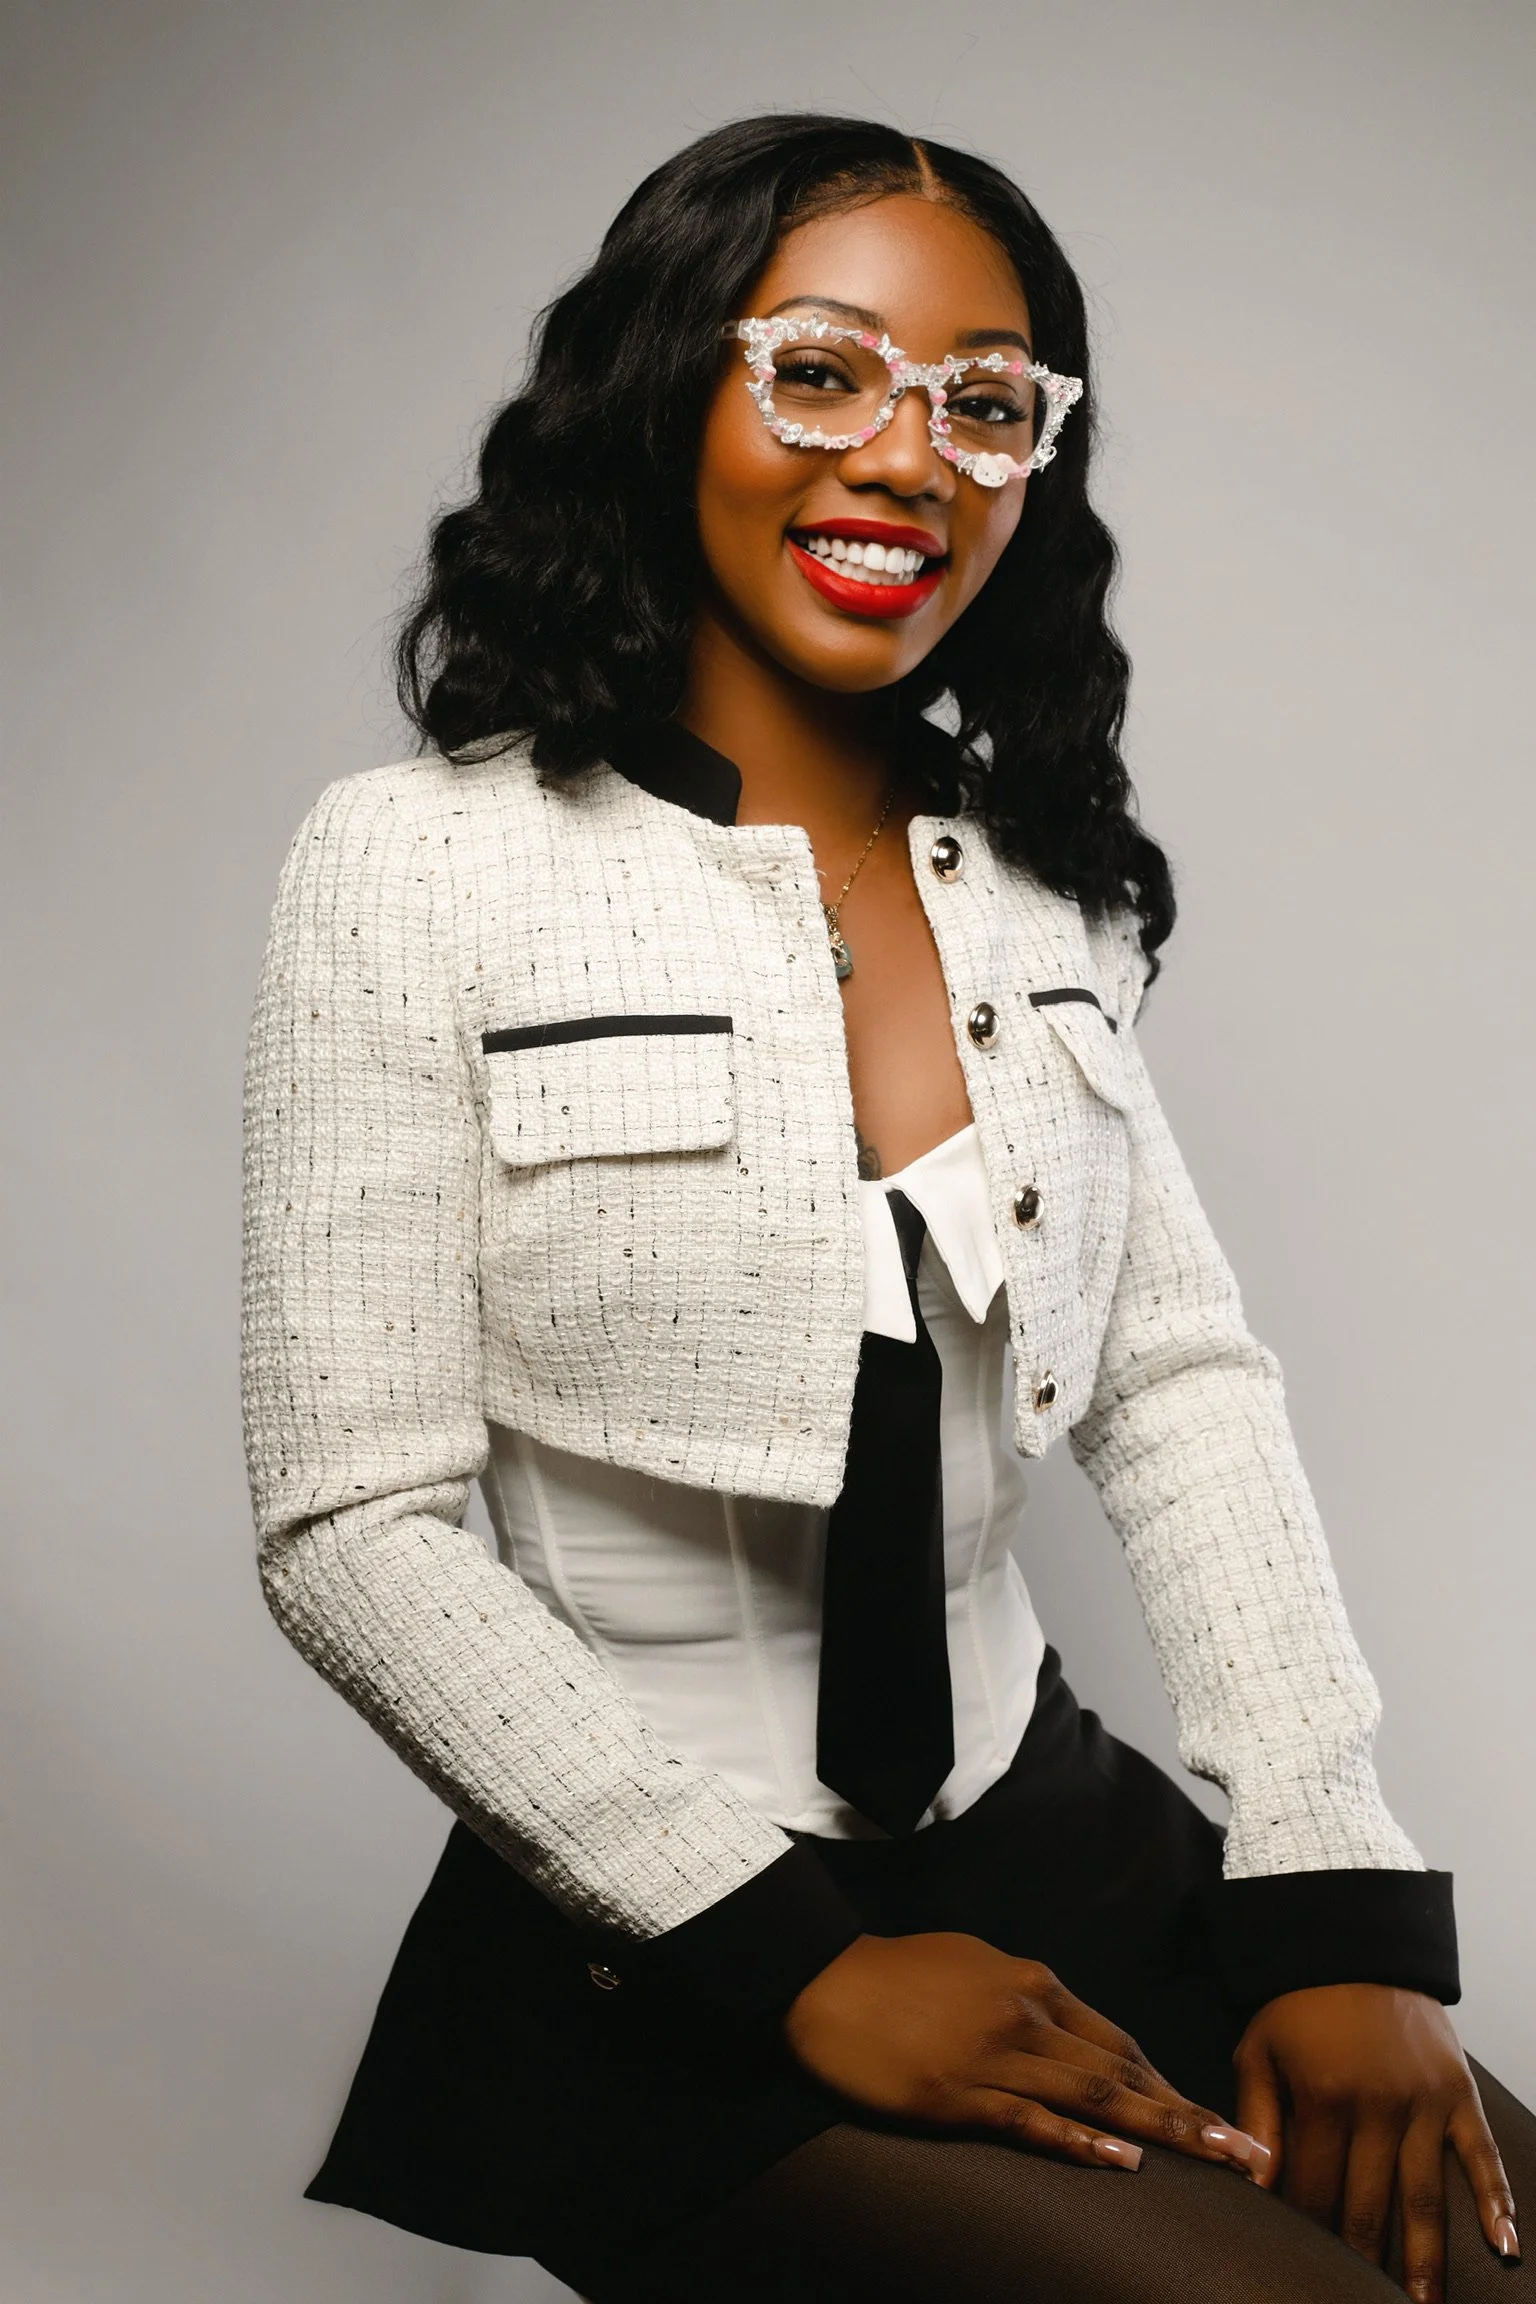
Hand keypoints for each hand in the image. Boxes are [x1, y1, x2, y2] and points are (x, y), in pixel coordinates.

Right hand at [784, 1930, 1272, 2176]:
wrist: (822, 1979)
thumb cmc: (896, 1975)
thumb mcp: (974, 1967)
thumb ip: (1024, 1999)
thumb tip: (1065, 2032)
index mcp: (1034, 1984)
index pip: (1121, 2043)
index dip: (1174, 2085)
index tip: (1218, 2120)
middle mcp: (1026, 2015)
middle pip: (1126, 2070)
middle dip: (1194, 2114)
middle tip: (1252, 2154)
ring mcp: (993, 2055)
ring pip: (1095, 2095)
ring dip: (1164, 2131)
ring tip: (1219, 2160)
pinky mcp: (956, 2094)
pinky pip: (1030, 2120)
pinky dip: (1080, 2140)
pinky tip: (1122, 2160)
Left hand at [1234, 1983, 1520, 2301]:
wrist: (1352, 1943)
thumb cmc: (1297, 2005)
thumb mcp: (1259, 2051)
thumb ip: (1257, 2119)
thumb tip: (1257, 2186)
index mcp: (1323, 2096)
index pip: (1314, 2188)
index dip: (1307, 2231)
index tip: (1302, 2264)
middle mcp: (1379, 2104)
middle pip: (1370, 2203)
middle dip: (1364, 2260)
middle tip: (1361, 2302)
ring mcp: (1424, 2101)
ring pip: (1427, 2196)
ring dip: (1427, 2257)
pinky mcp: (1458, 2092)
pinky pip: (1481, 2154)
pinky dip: (1496, 2200)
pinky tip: (1505, 2245)